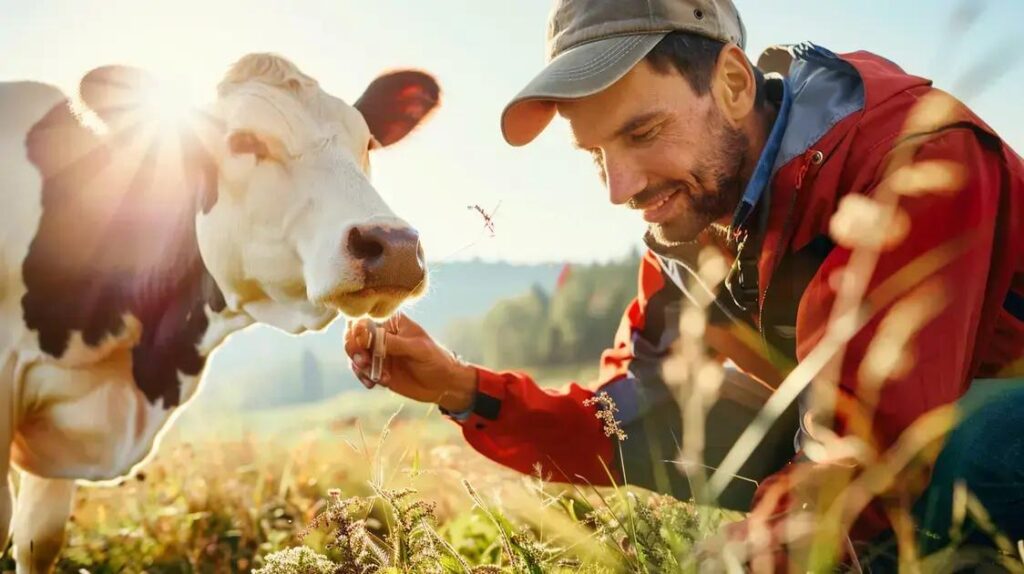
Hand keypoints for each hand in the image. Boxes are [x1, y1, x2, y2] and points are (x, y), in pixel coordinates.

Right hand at [343, 313, 476, 412]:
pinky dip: (364, 377)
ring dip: (359, 366)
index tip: (362, 345)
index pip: (365, 318)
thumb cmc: (435, 359)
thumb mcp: (417, 349)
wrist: (443, 384)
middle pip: (353, 335)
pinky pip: (360, 370)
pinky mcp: (377, 368)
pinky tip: (375, 384)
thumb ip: (393, 343)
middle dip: (354, 349)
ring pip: (354, 354)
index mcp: (392, 322)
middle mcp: (381, 334)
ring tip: (375, 378)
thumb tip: (368, 336)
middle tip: (363, 363)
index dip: (357, 330)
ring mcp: (377, 352)